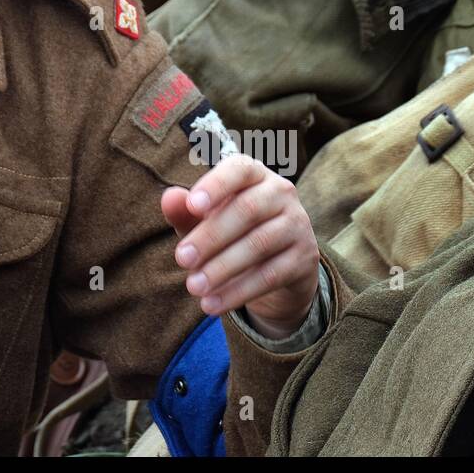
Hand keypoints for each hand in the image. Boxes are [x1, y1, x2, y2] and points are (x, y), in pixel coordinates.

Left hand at [161, 155, 319, 338]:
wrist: (278, 265)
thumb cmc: (232, 230)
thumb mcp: (206, 219)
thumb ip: (186, 210)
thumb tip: (168, 198)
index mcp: (255, 174)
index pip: (240, 169)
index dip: (216, 185)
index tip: (192, 205)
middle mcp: (281, 193)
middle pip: (247, 210)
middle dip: (210, 237)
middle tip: (181, 259)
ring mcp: (297, 224)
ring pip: (259, 244)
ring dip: (222, 268)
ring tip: (193, 286)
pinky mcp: (305, 258)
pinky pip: (270, 275)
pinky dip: (238, 291)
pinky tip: (212, 304)